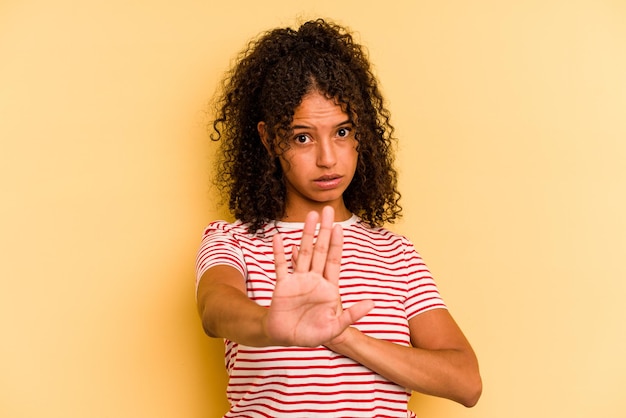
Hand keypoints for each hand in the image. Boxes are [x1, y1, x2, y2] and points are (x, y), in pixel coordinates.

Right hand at [264, 206, 373, 346]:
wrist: (286, 339)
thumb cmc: (311, 333)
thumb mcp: (335, 327)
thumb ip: (352, 315)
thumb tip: (372, 303)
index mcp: (328, 287)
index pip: (333, 261)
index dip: (336, 244)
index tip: (339, 227)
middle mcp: (313, 279)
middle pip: (319, 250)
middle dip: (324, 231)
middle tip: (327, 210)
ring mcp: (297, 280)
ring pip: (303, 252)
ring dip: (306, 234)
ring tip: (310, 216)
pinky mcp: (282, 285)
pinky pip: (281, 266)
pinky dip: (279, 252)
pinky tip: (278, 238)